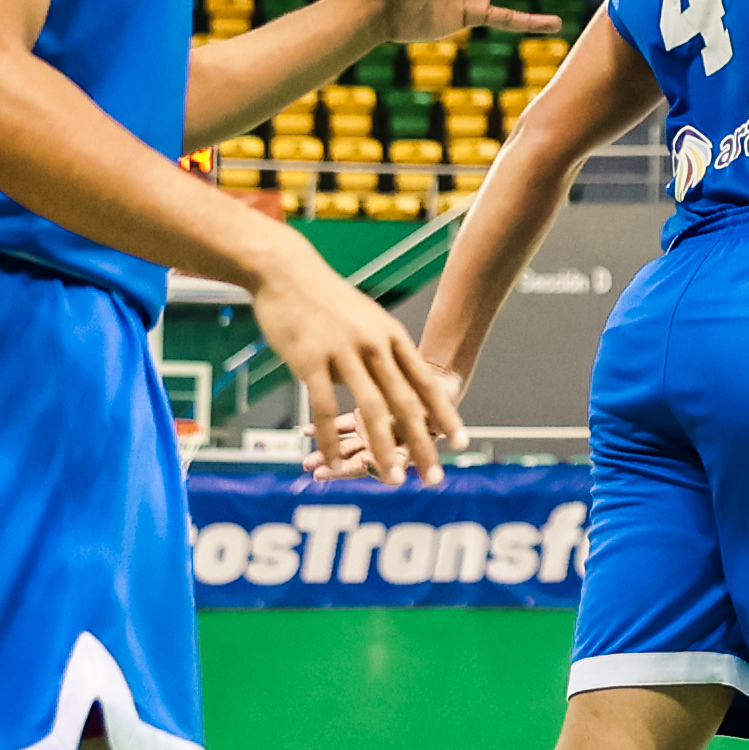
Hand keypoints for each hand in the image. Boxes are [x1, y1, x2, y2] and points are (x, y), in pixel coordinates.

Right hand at [253, 241, 461, 483]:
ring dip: (384, 449)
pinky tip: (335, 463)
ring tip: (395, 479)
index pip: (425, 382)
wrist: (287, 270)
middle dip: (424, 443)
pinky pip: (325, 409)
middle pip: (406, 402)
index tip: (461, 442)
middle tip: (435, 477)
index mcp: (391, 336)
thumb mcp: (365, 318)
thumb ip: (382, 348)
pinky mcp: (310, 360)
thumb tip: (395, 377)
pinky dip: (331, 440)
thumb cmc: (325, 299)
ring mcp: (343, 352)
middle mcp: (374, 345)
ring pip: (371, 410)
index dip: (444, 414)